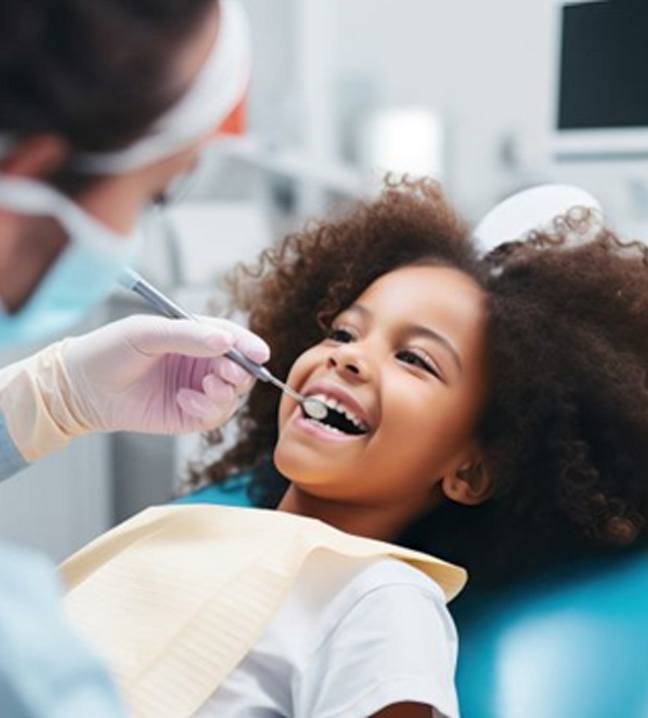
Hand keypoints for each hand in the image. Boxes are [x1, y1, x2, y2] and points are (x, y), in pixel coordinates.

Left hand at [61, 314, 269, 434]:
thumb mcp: (147, 333)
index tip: (260, 353)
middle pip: (241, 369)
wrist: (82, 388)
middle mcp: (201, 363)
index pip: (233, 338)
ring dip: (224, 392)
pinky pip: (216, 416)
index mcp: (196, 336)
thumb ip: (188, 336)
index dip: (249, 345)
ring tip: (202, 387)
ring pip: (233, 395)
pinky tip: (184, 400)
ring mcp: (198, 389)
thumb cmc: (111, 350)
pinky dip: (207, 409)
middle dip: (240, 372)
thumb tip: (226, 340)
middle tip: (226, 373)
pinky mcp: (190, 415)